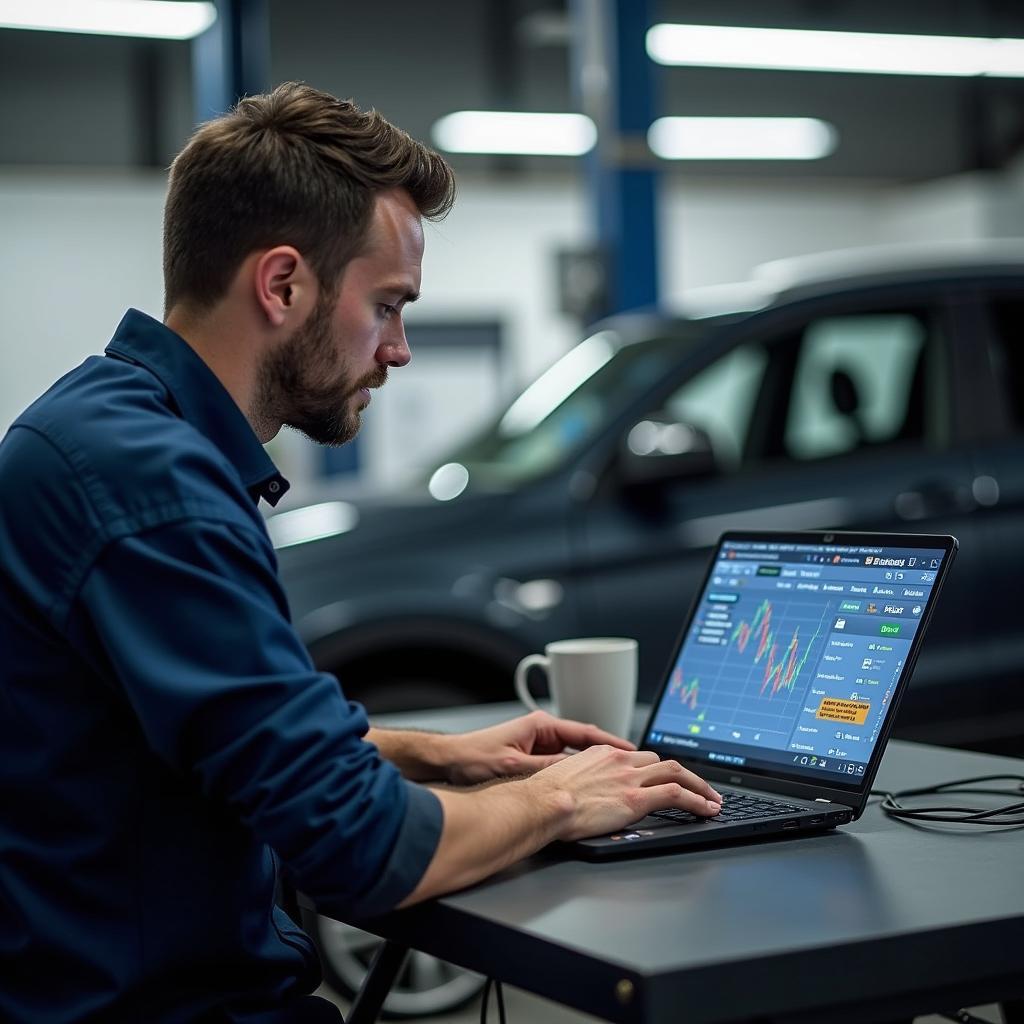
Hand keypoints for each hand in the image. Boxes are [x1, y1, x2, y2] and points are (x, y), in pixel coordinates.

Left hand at [444, 709, 635, 785]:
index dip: (610, 741)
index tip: (629, 750)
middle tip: (629, 765)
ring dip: (590, 765)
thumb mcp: (514, 765)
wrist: (449, 761)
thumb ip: (545, 769)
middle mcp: (542, 731)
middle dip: (605, 754)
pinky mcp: (531, 756)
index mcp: (541, 725)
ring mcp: (537, 743)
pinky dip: (574, 773)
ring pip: (573, 755)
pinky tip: (584, 785)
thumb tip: (574, 774)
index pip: (584, 731)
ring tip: (613, 777)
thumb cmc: (474, 758)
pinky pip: (560, 763)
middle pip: (583, 742)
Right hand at [528, 745, 722, 840]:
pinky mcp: (636, 799)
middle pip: (662, 761)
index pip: (639, 756)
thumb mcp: (564, 779)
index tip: (666, 775)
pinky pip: (676, 795)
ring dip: (699, 786)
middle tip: (698, 788)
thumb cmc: (544, 798)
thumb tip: (583, 794)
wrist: (542, 804)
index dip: (657, 767)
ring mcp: (630, 778)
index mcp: (602, 754)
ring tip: (712, 799)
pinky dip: (697, 801)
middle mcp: (619, 761)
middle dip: (684, 774)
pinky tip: (707, 809)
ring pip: (676, 773)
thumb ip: (583, 781)